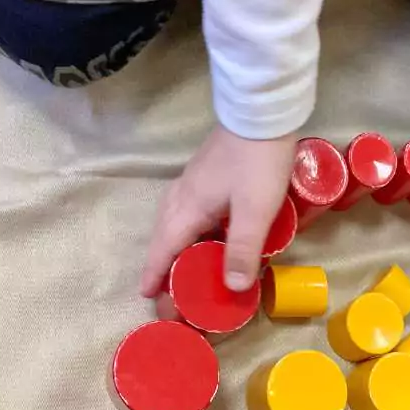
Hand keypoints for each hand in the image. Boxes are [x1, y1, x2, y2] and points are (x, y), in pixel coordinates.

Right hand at [140, 126, 295, 296]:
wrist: (262, 113)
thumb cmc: (257, 163)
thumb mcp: (254, 212)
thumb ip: (243, 249)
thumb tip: (231, 289)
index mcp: (188, 209)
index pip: (163, 250)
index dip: (156, 275)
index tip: (148, 296)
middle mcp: (181, 197)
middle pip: (163, 238)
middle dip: (162, 266)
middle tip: (166, 293)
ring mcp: (192, 184)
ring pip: (172, 224)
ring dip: (173, 248)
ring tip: (181, 269)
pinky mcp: (204, 177)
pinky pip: (186, 213)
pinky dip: (186, 232)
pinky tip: (203, 237)